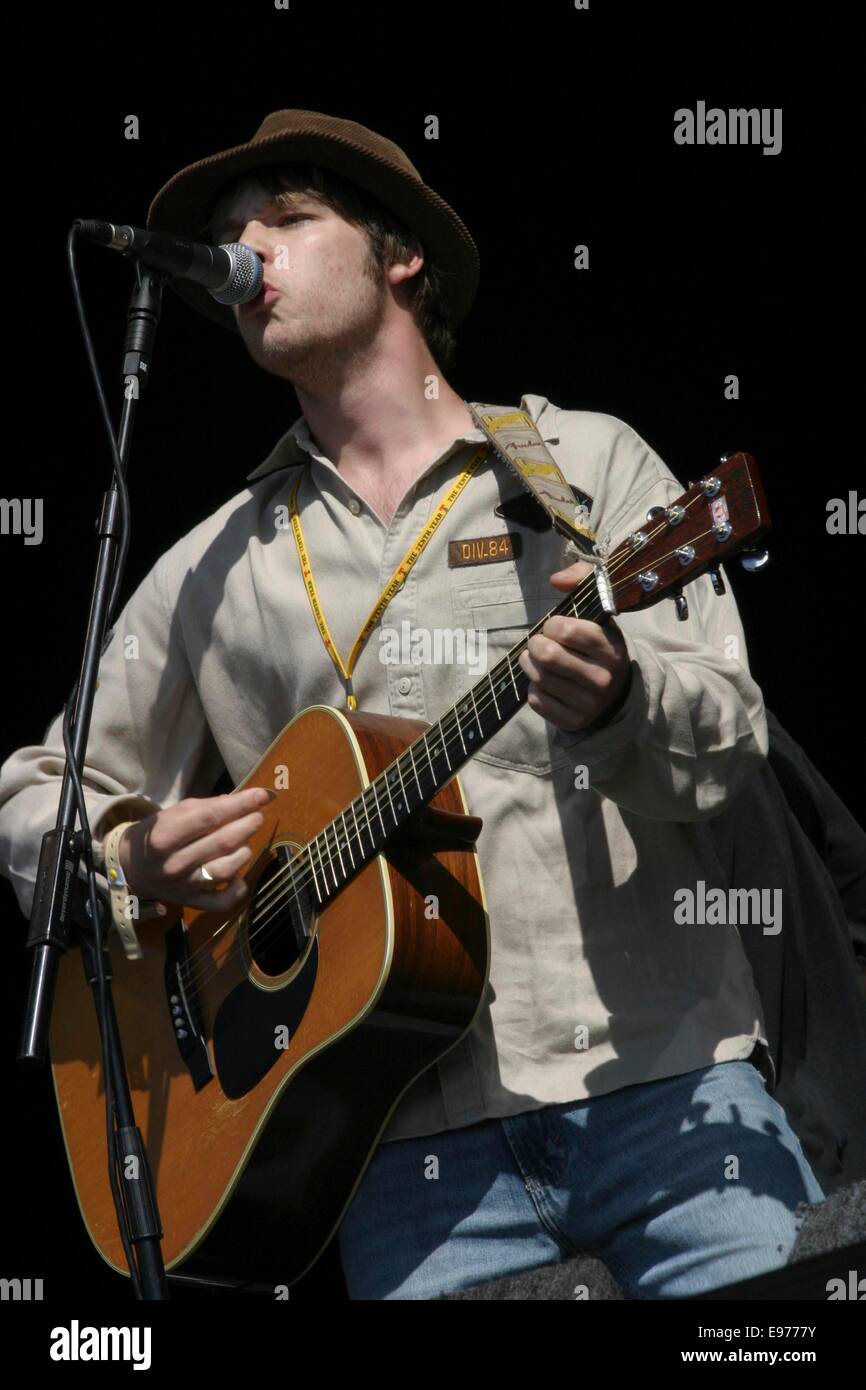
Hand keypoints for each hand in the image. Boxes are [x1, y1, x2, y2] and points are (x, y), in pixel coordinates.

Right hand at [117, 787, 274, 911]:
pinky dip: (238, 888)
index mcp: (165, 836)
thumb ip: (206, 808)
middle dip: (248, 823)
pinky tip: (239, 873)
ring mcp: (184, 886)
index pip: (210, 818)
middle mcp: (174, 863)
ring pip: (227, 869)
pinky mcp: (192, 903)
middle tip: (258, 813)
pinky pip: (222, 901)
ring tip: (246, 838)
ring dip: (245, 850)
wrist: (132, 868)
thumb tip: (243, 800)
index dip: (240, 805)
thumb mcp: (172, 814)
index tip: (261, 795)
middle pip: (223, 842)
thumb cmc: (157, 835)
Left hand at [517, 558, 631, 732]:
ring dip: (529, 663)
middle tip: (538, 642)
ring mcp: (588, 704)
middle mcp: (603, 679)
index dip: (552, 625)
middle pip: (549, 655)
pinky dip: (533, 687)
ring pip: (540, 677)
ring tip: (535, 658)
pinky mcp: (572, 721)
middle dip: (536, 644)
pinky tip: (543, 681)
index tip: (553, 627)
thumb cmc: (597, 646)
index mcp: (613, 650)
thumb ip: (583, 582)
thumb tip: (556, 579)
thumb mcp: (599, 614)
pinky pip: (536, 700)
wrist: (613, 695)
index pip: (569, 631)